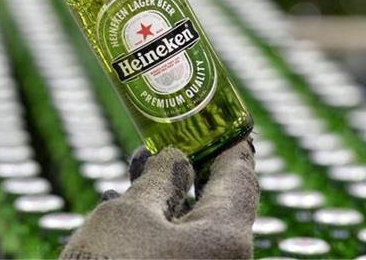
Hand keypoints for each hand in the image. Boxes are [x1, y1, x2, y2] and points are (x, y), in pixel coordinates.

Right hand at [61, 139, 258, 258]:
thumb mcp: (126, 214)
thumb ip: (158, 179)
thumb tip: (177, 160)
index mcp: (226, 238)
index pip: (240, 175)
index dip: (229, 141)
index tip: (222, 119)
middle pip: (218, 204)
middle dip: (191, 169)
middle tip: (169, 140)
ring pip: (194, 232)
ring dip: (168, 199)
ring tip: (136, 170)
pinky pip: (178, 255)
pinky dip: (157, 231)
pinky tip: (125, 214)